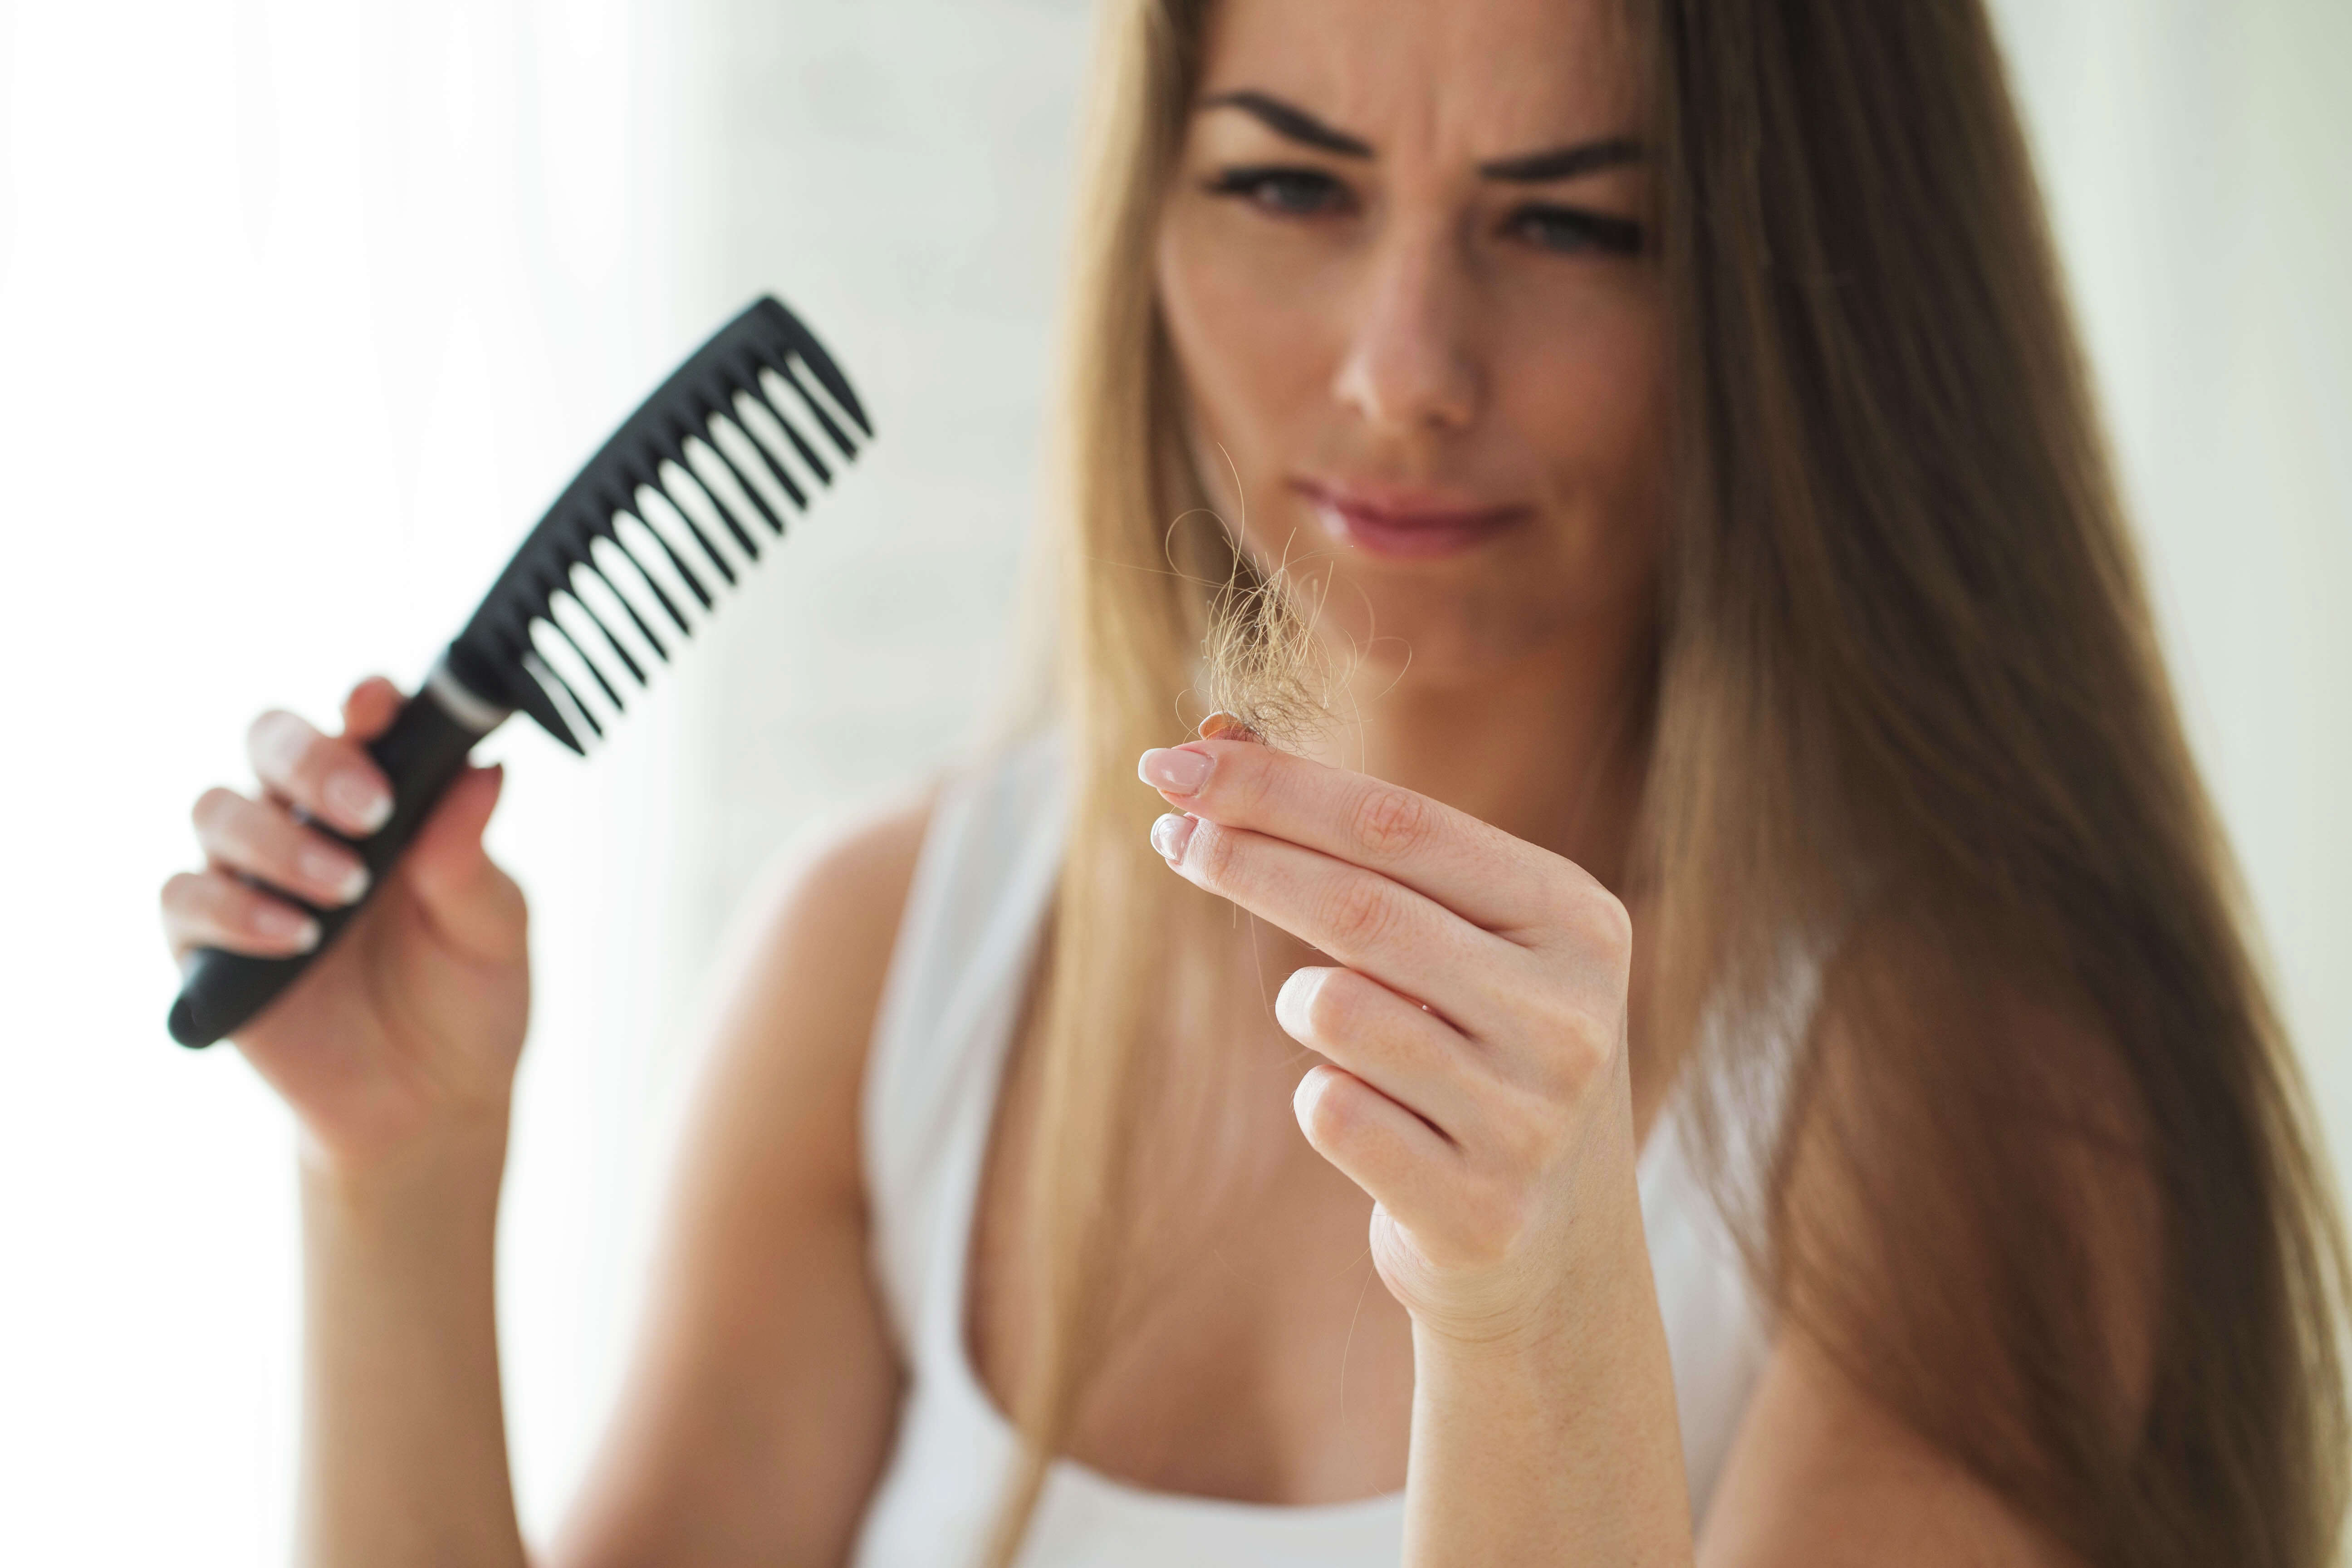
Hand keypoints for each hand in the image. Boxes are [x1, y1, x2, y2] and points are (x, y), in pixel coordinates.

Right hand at [161, 676, 529, 1177]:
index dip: (364, 702)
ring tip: (345, 890)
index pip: (361, 722)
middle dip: (311, 759)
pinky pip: (184, 899)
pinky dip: (234, 909)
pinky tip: (297, 936)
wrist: (433, 1103)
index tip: (379, 705)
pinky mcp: (208, 944)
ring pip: (217, 808)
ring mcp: (251, 877)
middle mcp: (308, 822)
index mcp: (383, 799)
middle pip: (270, 740)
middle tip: (371, 810)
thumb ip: (472, 856)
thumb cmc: (468, 999)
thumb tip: (484, 772)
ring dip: (278, 839)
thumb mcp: (493, 928)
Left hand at [1139, 733, 1640, 1351]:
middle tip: (1169, 833)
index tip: (1174, 765)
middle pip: (1359, 907)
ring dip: (1303, 1007)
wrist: (1557, 1256)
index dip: (1275, 790)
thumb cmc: (1482, 1057)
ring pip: (1336, 1012)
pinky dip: (1322, 1100)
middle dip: (1244, 859)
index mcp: (1576, 919)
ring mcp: (1530, 1119)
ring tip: (1342, 1029)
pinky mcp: (1476, 1211)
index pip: (1399, 824)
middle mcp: (1569, 1013)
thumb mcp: (1461, 941)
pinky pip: (1331, 1113)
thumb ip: (1358, 847)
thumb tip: (1211, 743)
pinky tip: (1376, 1120)